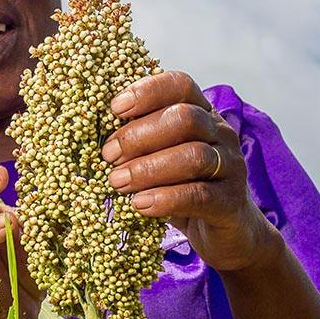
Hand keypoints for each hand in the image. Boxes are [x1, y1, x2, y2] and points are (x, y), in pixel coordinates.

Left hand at [102, 71, 276, 273]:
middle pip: (184, 118)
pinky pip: (198, 195)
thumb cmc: (182, 188)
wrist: (226, 233)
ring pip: (193, 156)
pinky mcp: (230, 202)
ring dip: (148, 168)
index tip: (115, 108)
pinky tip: (139, 205)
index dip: (147, 91)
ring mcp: (230, 166)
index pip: (180, 85)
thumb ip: (139, 142)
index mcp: (202, 113)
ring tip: (117, 183)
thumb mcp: (161, 158)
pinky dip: (165, 198)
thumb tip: (89, 135)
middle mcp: (220, 133)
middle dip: (139, 135)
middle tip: (108, 156)